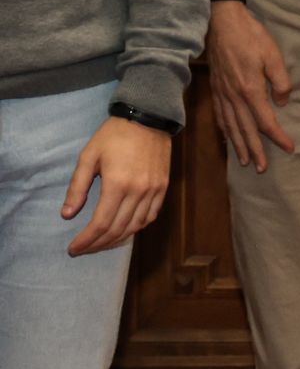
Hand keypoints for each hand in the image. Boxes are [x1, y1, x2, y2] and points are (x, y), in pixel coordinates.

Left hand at [63, 118, 170, 254]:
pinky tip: (124, 230)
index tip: (73, 248)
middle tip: (83, 250)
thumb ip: (77, 188)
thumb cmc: (113, 136)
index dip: (86, 240)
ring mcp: (154, 191)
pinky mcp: (163, 188)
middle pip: (118, 229)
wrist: (148, 119)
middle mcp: (138, 192)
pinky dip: (136, 228)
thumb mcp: (88, 157)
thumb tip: (67, 215)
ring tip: (101, 243)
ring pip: (136, 226)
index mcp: (117, 184)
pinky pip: (150, 216)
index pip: (101, 223)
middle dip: (98, 244)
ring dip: (117, 240)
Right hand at [206, 0, 293, 171]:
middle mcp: (234, 97)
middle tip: (261, 169)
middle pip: (246, 130)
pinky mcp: (215, 89)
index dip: (277, 137)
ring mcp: (222, 94)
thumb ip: (280, 82)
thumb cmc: (251, 37)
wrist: (221, 23)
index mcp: (250, 90)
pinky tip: (229, 138)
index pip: (266, 121)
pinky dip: (225, 131)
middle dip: (255, 150)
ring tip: (245, 162)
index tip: (289, 148)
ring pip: (230, 126)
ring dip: (238, 145)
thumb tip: (282, 103)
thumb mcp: (273, 56)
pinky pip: (219, 116)